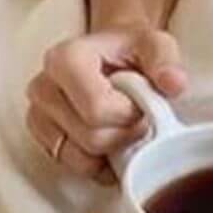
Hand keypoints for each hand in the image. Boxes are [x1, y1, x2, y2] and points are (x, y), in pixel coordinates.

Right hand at [25, 22, 188, 186]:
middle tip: (137, 116)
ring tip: (122, 125)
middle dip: (125, 134)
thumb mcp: (154, 44)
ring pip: (82, 158)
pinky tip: (110, 141)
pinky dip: (99, 163)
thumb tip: (173, 83)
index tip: (140, 102)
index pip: (97, 109)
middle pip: (91, 138)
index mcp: (65, 59)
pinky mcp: (42, 138)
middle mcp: (43, 87)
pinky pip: (74, 168)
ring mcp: (38, 115)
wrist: (110, 57)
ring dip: (113, 150)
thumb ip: (165, 60)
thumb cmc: (129, 51)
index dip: (129, 115)